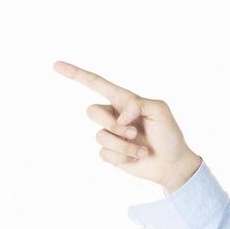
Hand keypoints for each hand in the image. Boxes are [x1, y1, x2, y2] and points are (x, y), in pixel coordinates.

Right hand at [53, 60, 200, 189]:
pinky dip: (123, 157)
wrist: (172, 163)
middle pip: (92, 112)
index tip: (56, 65)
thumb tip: (119, 116)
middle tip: (134, 132)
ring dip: (124, 145)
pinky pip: (105, 153)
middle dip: (112, 124)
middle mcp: (113, 115)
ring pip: (100, 135)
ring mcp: (111, 135)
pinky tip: (137, 157)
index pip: (96, 84)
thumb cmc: (169, 134)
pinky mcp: (111, 153)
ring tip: (142, 149)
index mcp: (124, 101)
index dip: (76, 74)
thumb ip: (137, 104)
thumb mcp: (160, 110)